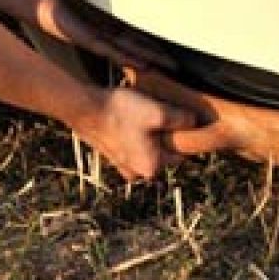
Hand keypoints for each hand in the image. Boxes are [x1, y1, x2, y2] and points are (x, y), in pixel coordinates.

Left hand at [23, 0, 175, 70]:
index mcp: (97, 21)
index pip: (130, 34)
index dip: (150, 42)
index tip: (168, 49)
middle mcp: (96, 31)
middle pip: (132, 46)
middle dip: (155, 56)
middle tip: (177, 67)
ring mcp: (88, 34)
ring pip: (123, 50)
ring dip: (144, 59)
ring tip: (165, 68)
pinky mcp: (78, 34)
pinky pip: (105, 47)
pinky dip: (123, 55)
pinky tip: (139, 62)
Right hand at [76, 86, 197, 180]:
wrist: (83, 108)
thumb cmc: (120, 112)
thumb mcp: (158, 112)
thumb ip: (182, 120)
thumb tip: (194, 122)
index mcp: (151, 168)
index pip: (180, 154)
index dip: (182, 135)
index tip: (177, 118)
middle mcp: (136, 172)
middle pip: (162, 151)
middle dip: (164, 135)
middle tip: (158, 112)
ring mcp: (122, 164)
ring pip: (147, 147)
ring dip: (148, 132)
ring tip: (141, 113)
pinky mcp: (111, 154)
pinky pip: (131, 144)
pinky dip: (133, 132)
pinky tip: (128, 115)